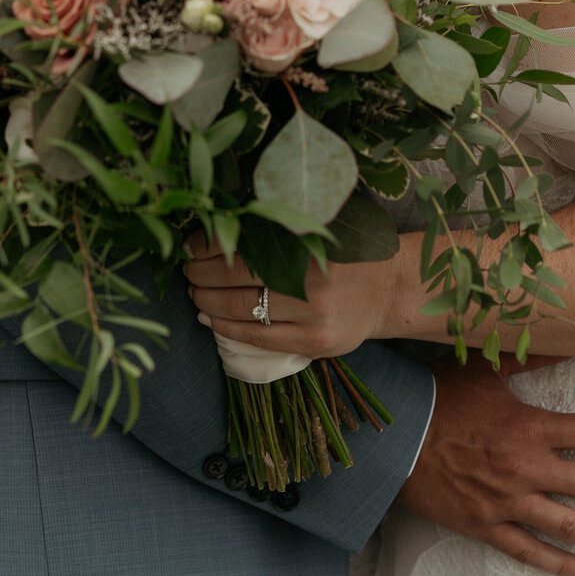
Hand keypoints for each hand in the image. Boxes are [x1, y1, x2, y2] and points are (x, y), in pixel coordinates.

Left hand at [184, 237, 391, 355]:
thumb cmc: (341, 255)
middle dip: (201, 273)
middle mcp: (310, 276)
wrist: (387, 289)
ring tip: (194, 292)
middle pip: (237, 276)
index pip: (242, 243)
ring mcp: (314, 313)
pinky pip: (258, 337)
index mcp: (305, 241)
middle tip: (187, 270)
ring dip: (208, 300)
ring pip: (242, 308)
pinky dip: (227, 327)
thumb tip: (214, 233)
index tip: (190, 245)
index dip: (209, 245)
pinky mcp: (316, 342)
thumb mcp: (312, 234)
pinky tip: (211, 317)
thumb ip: (273, 234)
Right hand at [403, 357, 574, 575]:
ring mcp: (507, 501)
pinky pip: (529, 551)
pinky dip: (559, 565)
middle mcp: (526, 467)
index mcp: (529, 426)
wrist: (391, 436)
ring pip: (571, 525)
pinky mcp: (486, 526)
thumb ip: (532, 357)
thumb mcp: (484, 368)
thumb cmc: (437, 396)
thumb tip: (570, 336)